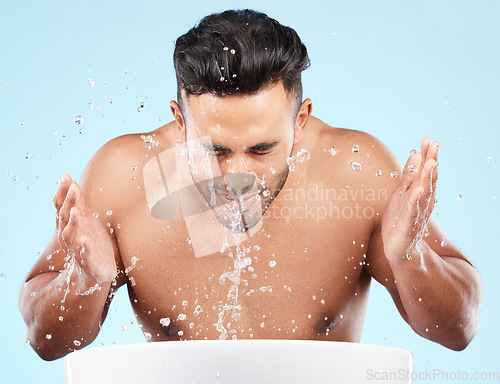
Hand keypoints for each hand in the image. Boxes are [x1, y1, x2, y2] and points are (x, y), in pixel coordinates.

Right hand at [53, 174, 116, 282]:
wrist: (97, 271)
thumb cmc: (91, 241)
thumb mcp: (85, 219)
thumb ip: (78, 203)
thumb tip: (71, 181)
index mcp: (68, 225)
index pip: (61, 206)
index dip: (63, 192)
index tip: (66, 176)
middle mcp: (69, 237)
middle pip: (65, 218)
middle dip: (68, 202)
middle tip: (73, 187)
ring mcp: (78, 250)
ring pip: (71, 236)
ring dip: (73, 223)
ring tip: (75, 211)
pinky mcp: (89, 262)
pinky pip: (85, 255)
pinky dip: (85, 248)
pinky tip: (85, 240)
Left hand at [381, 137, 438, 261]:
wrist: (399, 250)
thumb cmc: (399, 220)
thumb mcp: (402, 193)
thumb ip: (409, 176)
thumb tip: (416, 153)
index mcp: (420, 193)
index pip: (425, 171)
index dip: (428, 156)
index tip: (429, 139)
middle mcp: (422, 202)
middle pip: (428, 179)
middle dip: (431, 161)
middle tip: (435, 144)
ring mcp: (416, 213)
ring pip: (423, 193)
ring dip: (427, 177)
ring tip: (431, 162)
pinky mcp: (408, 226)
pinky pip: (412, 212)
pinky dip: (415, 201)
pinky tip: (418, 190)